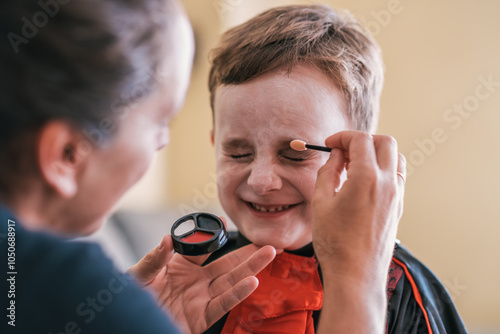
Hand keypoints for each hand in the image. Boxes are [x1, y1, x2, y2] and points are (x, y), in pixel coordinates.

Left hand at [128, 235, 275, 333]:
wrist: (129, 325)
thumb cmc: (131, 302)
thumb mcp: (138, 277)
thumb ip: (153, 260)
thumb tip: (167, 239)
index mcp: (180, 267)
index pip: (203, 248)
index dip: (214, 235)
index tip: (225, 221)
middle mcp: (195, 281)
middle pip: (226, 264)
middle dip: (247, 253)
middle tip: (265, 241)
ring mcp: (201, 299)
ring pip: (231, 281)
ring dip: (251, 268)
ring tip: (269, 254)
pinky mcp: (202, 318)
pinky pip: (223, 304)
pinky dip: (238, 294)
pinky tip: (252, 281)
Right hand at [311, 131, 405, 333]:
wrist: (356, 275)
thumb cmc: (334, 242)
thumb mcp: (321, 202)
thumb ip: (328, 172)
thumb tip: (336, 156)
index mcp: (366, 178)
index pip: (360, 140)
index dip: (342, 137)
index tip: (330, 145)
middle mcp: (387, 183)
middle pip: (385, 142)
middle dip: (362, 140)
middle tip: (343, 151)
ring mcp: (397, 195)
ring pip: (396, 158)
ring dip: (377, 153)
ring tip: (355, 166)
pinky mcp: (399, 207)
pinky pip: (397, 176)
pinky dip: (383, 169)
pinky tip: (364, 182)